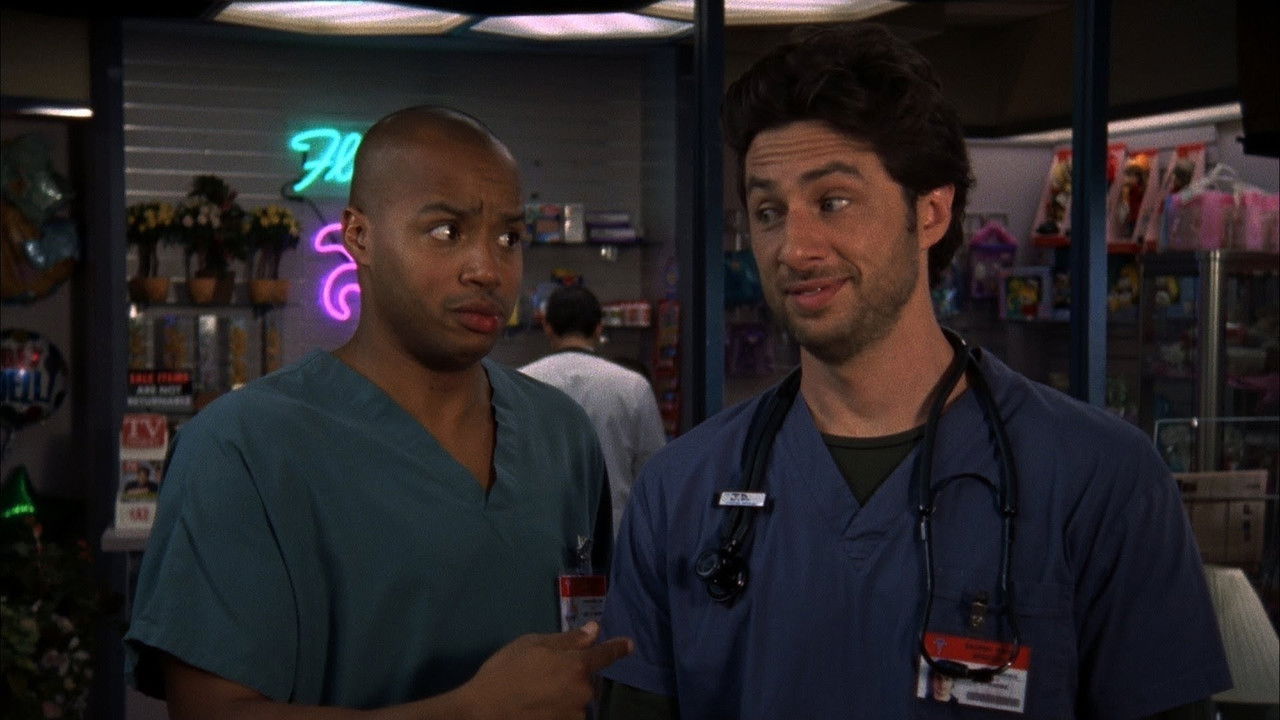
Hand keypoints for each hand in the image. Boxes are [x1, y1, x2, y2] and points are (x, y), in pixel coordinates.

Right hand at [456, 621, 633, 719]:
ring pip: (578, 700)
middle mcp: (583, 691)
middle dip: (576, 675)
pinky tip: (538, 707)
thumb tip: (594, 630)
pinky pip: (569, 715)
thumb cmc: (505, 672)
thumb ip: (567, 639)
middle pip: (588, 680)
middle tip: (547, 675)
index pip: (605, 654)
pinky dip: (559, 710)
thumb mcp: (532, 644)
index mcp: (577, 665)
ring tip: (538, 694)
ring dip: (567, 695)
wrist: (483, 712)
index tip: (629, 645)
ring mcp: (576, 715)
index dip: (617, 648)